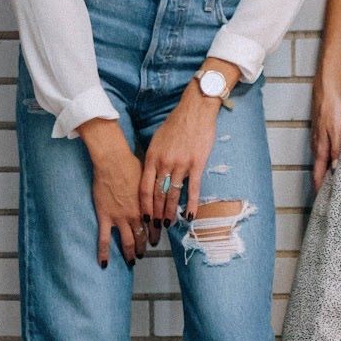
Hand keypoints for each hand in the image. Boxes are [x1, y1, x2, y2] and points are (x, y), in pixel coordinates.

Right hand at [79, 118, 145, 268]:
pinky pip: (104, 239)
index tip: (156, 239)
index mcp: (147, 206)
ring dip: (130, 253)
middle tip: (144, 253)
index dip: (155, 233)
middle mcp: (136, 215)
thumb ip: (151, 191)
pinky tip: (104, 264)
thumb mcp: (147, 178)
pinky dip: (104, 253)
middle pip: (142, 236)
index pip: (154, 225)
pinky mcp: (105, 217)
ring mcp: (120, 218)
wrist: (113, 161)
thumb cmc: (131, 164)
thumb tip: (158, 194)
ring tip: (132, 261)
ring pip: (127, 241)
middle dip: (144, 246)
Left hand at [140, 82, 220, 227]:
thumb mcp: (157, 140)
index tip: (143, 219)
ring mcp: (181, 164)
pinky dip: (191, 204)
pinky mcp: (197, 164)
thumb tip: (151, 176)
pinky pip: (193, 188)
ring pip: (173, 194)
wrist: (195, 110)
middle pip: (157, 195)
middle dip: (155, 214)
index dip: (143, 206)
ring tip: (168, 225)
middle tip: (154, 229)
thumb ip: (153, 159)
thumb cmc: (175, 124)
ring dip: (170, 212)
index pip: (144, 188)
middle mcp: (164, 163)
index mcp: (152, 157)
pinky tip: (189, 216)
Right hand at [311, 80, 340, 190]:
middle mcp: (317, 146)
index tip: (321, 201)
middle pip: (318, 170)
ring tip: (329, 183)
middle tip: (326, 196)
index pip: (319, 174)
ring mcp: (317, 139)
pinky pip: (321, 151)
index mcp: (321, 148)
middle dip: (321, 183)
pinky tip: (330, 161)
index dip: (319, 188)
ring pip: (319, 161)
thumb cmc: (332, 109)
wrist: (326, 91)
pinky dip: (324, 161)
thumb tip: (336, 169)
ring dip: (323, 172)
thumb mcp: (338, 130)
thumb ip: (337, 149)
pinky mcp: (320, 132)